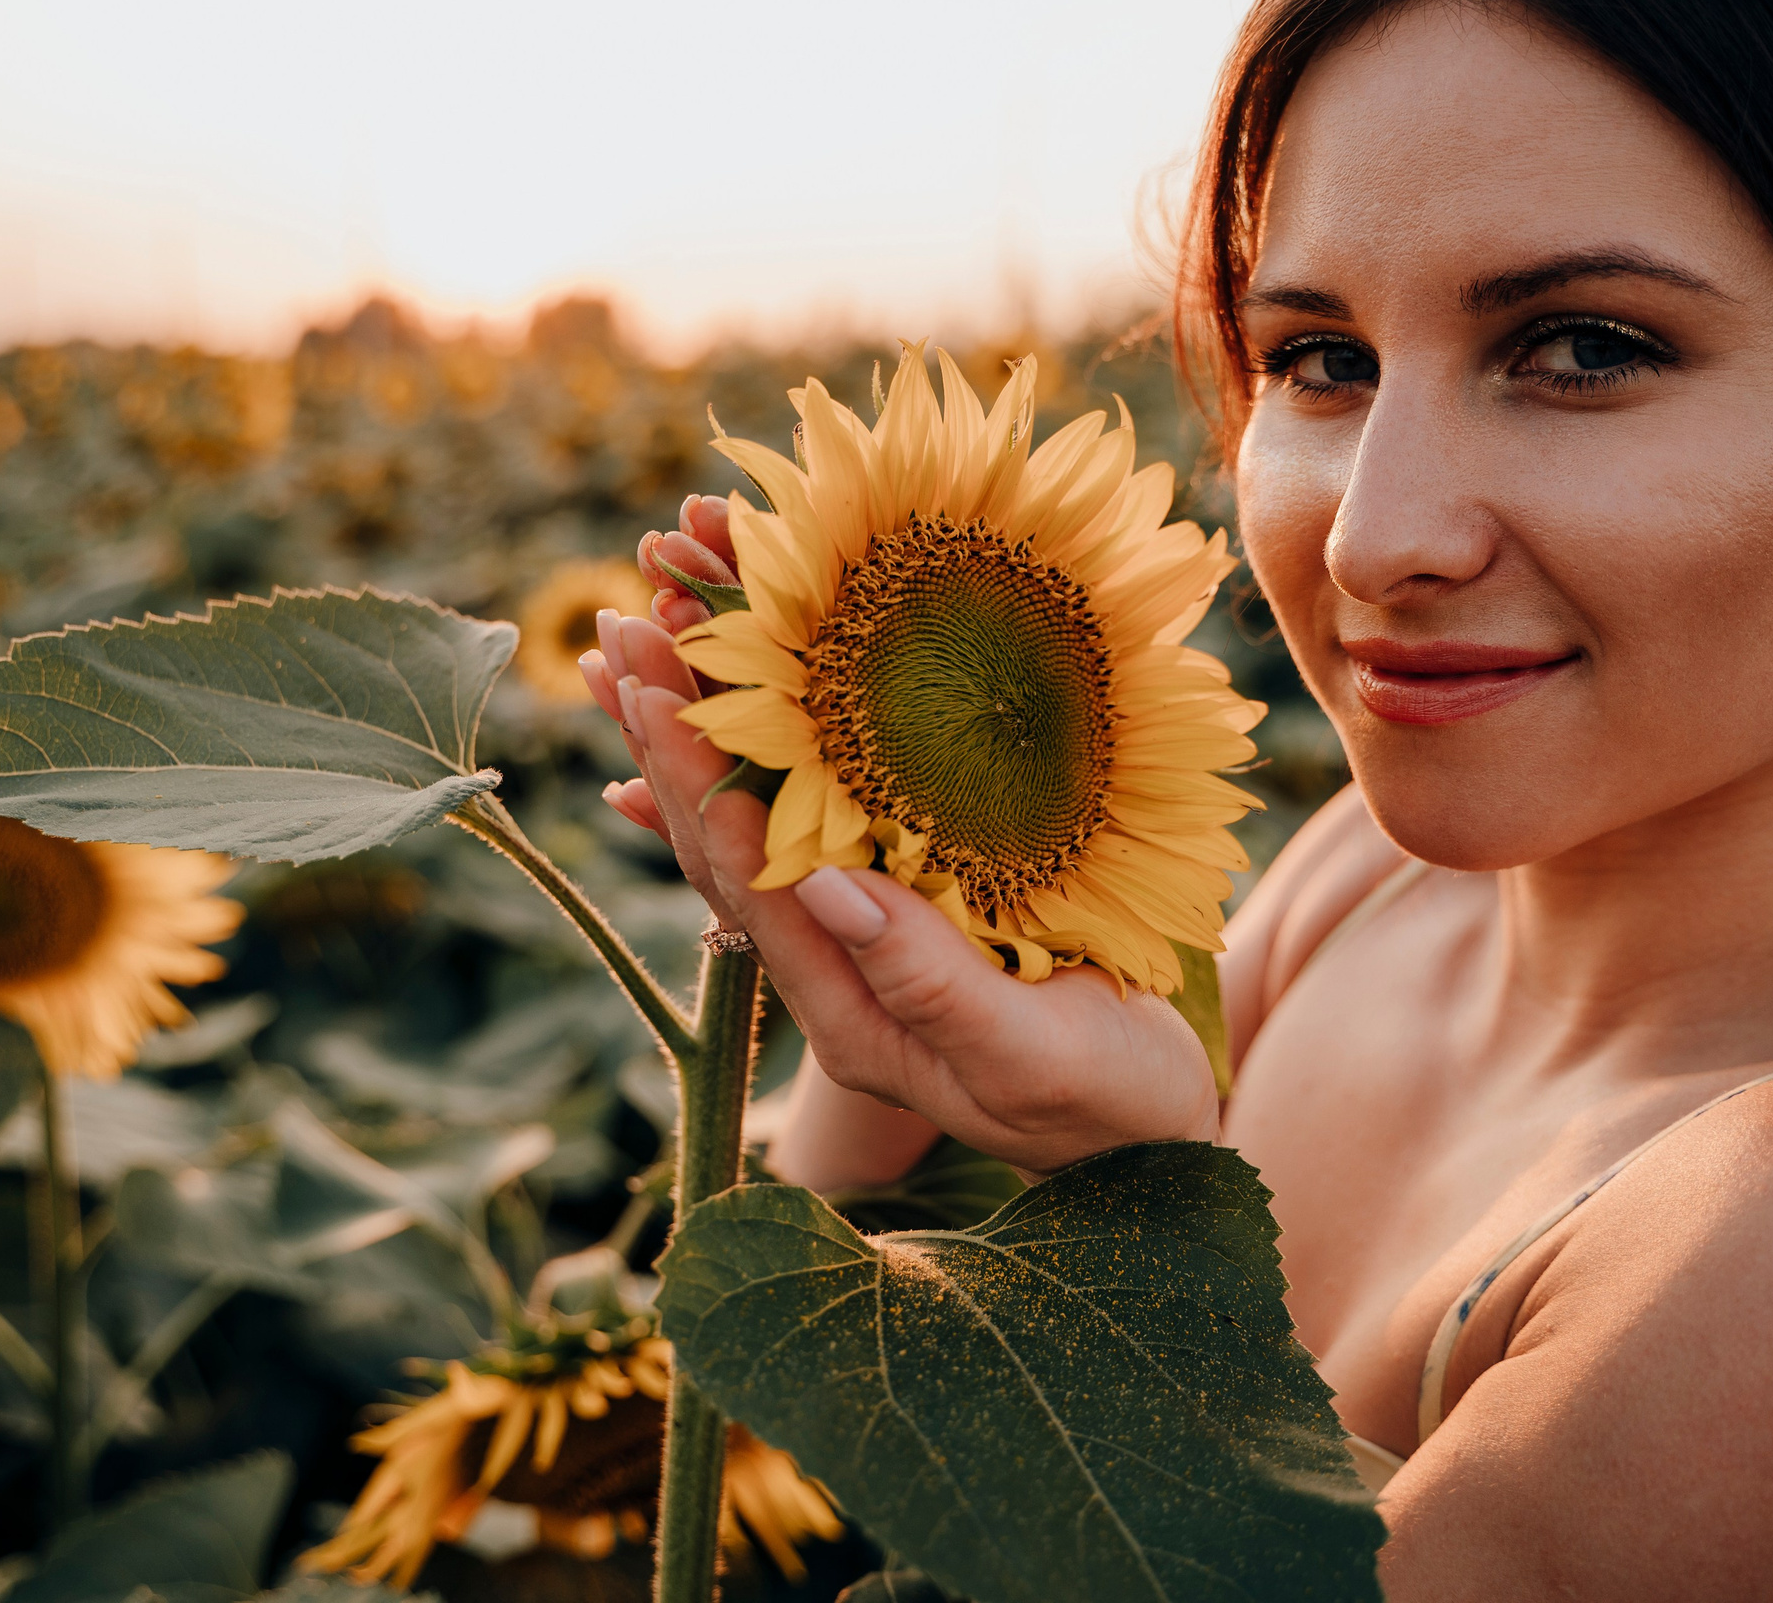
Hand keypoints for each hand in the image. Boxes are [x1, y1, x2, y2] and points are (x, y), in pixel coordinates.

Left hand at [577, 497, 1219, 1174]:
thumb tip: (829, 887)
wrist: (1154, 1139)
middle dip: (672, 741)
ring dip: (699, 738)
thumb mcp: (1031, 1053)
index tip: (656, 693)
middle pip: (726, 849)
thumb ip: (933, 984)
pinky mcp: (900, 916)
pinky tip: (716, 716)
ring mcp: (861, 946)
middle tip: (619, 632)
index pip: (749, 889)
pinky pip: (806, 830)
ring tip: (639, 640)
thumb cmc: (1111, 1102)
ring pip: (754, 829)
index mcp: (850, 1017)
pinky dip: (756, 763)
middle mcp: (834, 977)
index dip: (697, 789)